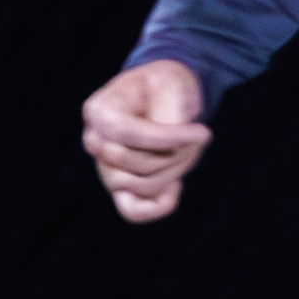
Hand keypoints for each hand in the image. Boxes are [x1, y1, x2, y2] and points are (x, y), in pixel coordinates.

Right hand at [82, 60, 210, 223]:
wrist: (163, 95)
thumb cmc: (167, 88)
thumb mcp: (171, 87)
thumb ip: (166, 119)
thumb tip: (169, 153)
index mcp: (99, 112)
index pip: (130, 134)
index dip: (170, 138)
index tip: (204, 132)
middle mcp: (94, 141)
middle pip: (137, 163)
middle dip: (177, 153)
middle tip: (199, 137)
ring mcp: (104, 167)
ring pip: (140, 185)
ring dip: (174, 171)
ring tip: (189, 150)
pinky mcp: (120, 186)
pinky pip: (132, 211)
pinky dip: (159, 205)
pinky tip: (176, 186)